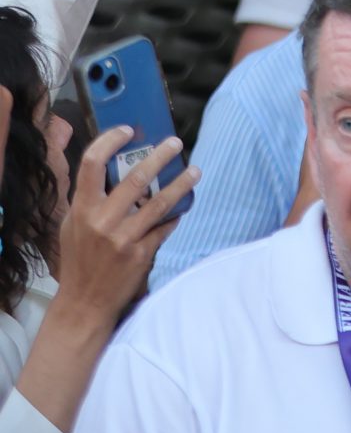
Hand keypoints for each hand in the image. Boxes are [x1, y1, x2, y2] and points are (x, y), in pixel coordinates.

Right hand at [53, 121, 196, 327]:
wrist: (84, 302)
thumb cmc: (79, 259)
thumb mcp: (73, 226)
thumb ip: (90, 200)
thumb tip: (114, 169)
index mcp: (81, 209)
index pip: (92, 164)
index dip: (110, 141)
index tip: (128, 130)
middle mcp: (101, 220)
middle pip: (136, 177)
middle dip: (160, 155)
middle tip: (176, 143)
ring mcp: (123, 237)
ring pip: (160, 201)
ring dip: (182, 183)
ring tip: (195, 170)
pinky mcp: (141, 253)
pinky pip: (166, 226)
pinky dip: (176, 215)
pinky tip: (184, 207)